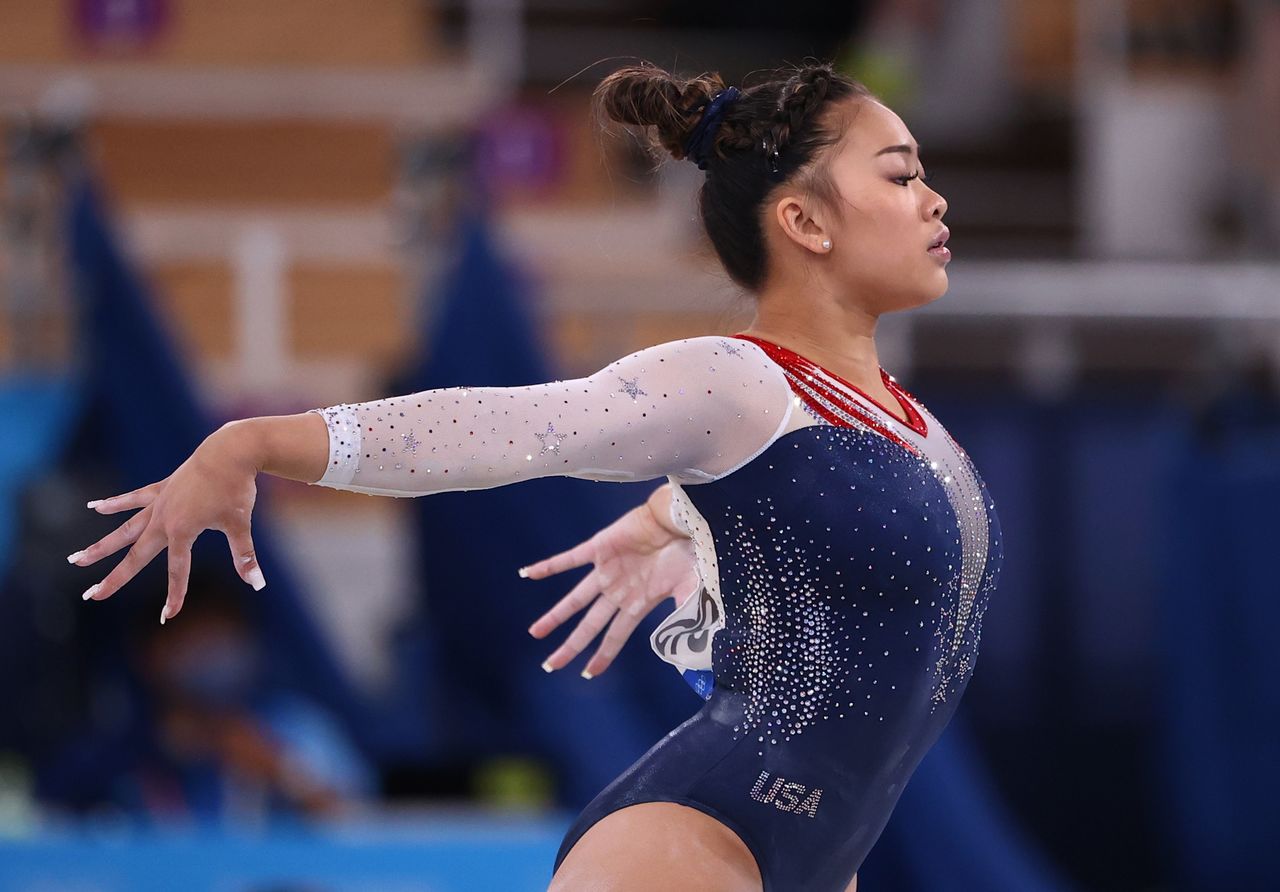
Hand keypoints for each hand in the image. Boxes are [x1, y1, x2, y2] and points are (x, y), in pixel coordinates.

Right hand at [67, 422, 265, 622]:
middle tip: (91, 595)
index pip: (177, 570)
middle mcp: (163, 519)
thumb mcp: (240, 524)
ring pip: (124, 529)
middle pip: (135, 555)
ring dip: (101, 545)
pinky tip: (94, 507)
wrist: (230, 451)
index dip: (174, 595)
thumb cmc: (236, 489)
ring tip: (77, 558)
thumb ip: (245, 556)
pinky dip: (115, 504)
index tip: (166, 617)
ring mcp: (159, 503)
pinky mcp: (162, 488)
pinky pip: (134, 499)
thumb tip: (257, 584)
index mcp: (182, 531)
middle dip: (114, 577)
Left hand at [521, 497, 697, 678]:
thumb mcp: (691, 590)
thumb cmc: (687, 553)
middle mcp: (617, 591)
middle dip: (570, 647)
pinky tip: (528, 574)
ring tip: (535, 632)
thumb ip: (687, 618)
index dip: (602, 656)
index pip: (615, 637)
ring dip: (555, 616)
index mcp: (637, 604)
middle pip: (589, 626)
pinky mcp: (598, 548)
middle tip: (550, 666)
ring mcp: (606, 571)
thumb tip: (696, 651)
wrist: (679, 519)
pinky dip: (549, 566)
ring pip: (574, 599)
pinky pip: (569, 559)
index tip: (588, 674)